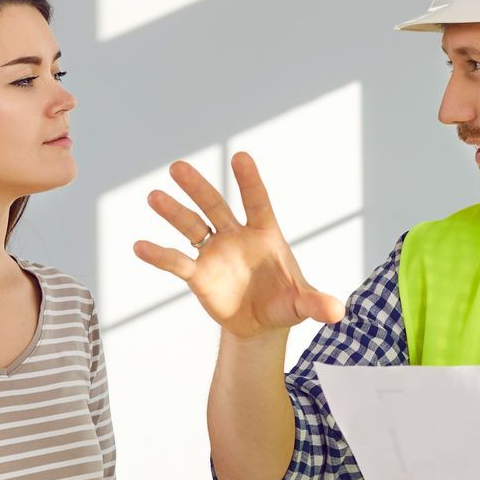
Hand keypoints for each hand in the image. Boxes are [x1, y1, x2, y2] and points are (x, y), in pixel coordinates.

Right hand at [133, 152, 344, 339]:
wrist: (260, 323)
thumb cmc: (285, 303)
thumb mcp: (302, 304)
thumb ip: (316, 304)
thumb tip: (339, 311)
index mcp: (265, 234)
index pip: (256, 201)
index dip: (248, 181)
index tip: (239, 156)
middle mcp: (236, 236)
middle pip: (215, 205)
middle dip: (197, 187)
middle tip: (177, 167)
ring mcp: (215, 252)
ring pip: (191, 226)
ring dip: (173, 212)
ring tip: (154, 196)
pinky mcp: (199, 274)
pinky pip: (177, 261)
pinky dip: (160, 254)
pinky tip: (140, 246)